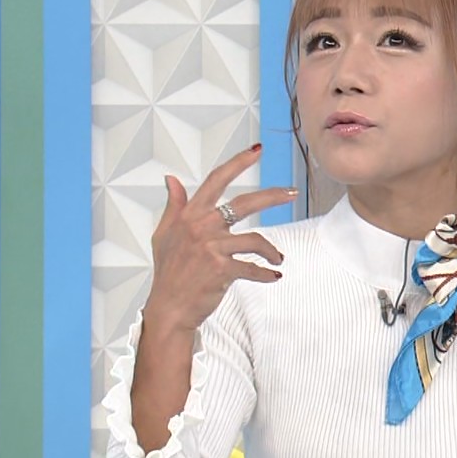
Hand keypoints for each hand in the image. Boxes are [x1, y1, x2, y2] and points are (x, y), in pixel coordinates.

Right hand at [146, 144, 297, 332]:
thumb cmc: (168, 270)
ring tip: (278, 258)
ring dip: (272, 251)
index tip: (257, 150)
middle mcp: (201, 227)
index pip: (216, 180)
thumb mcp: (164, 233)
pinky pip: (253, 269)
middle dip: (273, 196)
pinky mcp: (221, 270)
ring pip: (255, 240)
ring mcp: (212, 248)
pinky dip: (267, 273)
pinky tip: (274, 276)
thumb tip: (172, 179)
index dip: (238, 163)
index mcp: (190, 215)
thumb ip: (173, 205)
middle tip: (292, 193)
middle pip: (245, 203)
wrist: (168, 306)